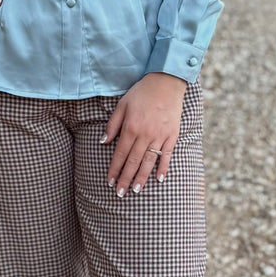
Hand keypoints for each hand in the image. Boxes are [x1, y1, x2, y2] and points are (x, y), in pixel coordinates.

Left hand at [102, 72, 186, 196]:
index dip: (114, 170)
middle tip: (120, 193)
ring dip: (142, 178)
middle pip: (133, 162)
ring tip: (136, 190)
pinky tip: (159, 179)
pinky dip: (163, 168)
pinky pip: (167, 156)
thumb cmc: (141, 93)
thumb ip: (112, 125)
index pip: (120, 154)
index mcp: (130, 128)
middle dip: (126, 179)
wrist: (166, 82)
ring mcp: (160, 136)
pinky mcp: (172, 136)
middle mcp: (145, 135)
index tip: (109, 182)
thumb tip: (103, 142)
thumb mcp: (121, 105)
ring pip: (149, 162)